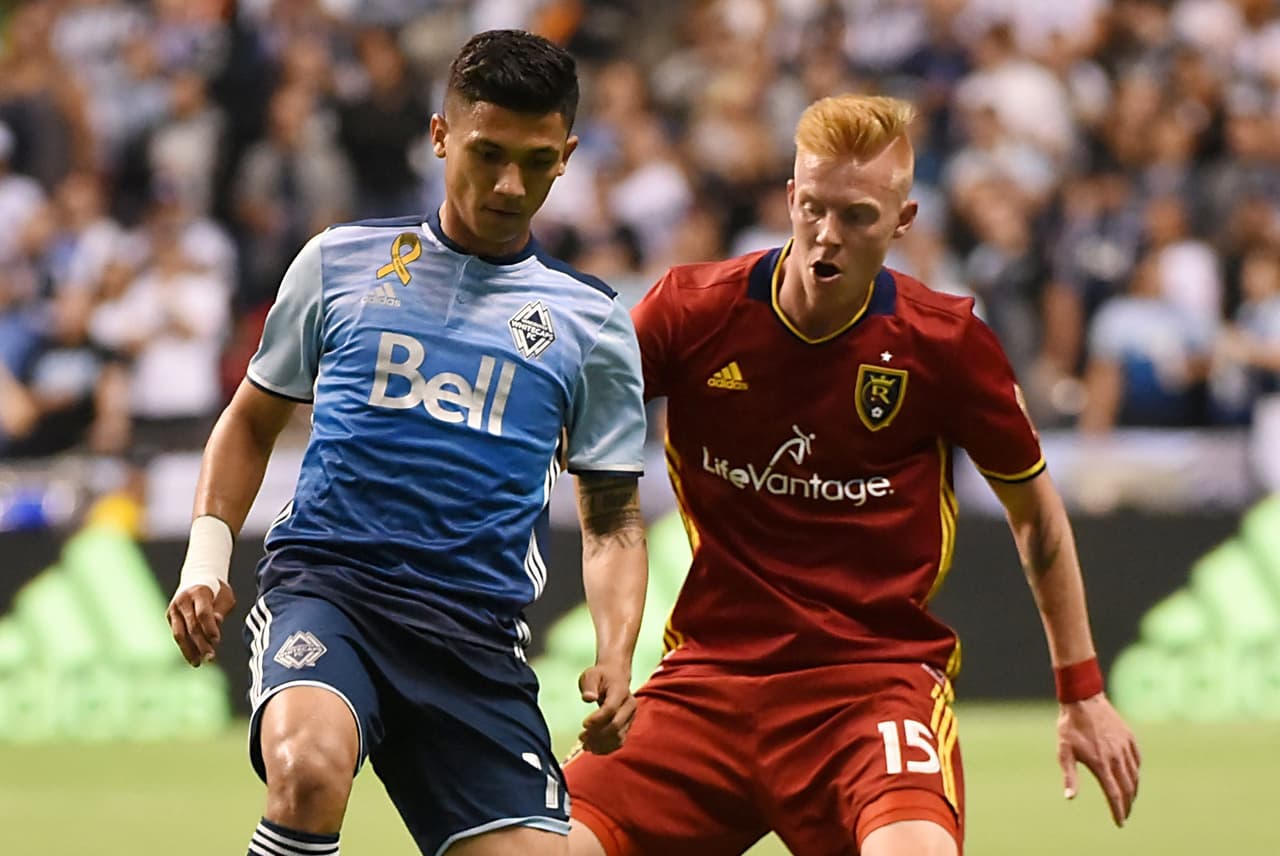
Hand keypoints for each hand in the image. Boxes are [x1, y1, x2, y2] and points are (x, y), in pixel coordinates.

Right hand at [167, 581, 235, 666]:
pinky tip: (193, 657)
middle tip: (210, 658)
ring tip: (198, 663)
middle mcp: (183, 600)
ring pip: (179, 633)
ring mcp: (174, 608)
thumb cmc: (217, 591)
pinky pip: (177, 634)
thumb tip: (217, 623)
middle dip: (201, 644)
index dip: (210, 628)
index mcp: (199, 592)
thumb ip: (221, 610)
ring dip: (189, 650)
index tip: (217, 641)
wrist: (198, 579)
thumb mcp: (225, 597)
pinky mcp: (170, 616)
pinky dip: (185, 646)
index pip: (203, 613)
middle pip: (191, 626)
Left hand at [577, 662, 635, 754]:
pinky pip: (619, 741)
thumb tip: (588, 698)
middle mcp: (630, 705)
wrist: (615, 676)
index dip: (597, 719)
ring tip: (585, 746)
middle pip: (616, 725)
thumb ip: (589, 686)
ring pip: (618, 736)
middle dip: (597, 734)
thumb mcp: (591, 675)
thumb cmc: (601, 676)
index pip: (611, 709)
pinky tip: (593, 748)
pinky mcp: (628, 725)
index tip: (583, 724)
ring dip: (601, 744)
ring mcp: (630, 717)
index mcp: (621, 690)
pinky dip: (607, 748)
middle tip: (581, 737)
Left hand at [1057, 693, 1140, 825]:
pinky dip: (1136, 772)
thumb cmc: (1070, 727)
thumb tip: (1070, 797)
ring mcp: (1125, 747)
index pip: (1114, 794)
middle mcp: (1116, 757)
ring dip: (1133, 790)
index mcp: (1101, 763)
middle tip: (1125, 814)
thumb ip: (1069, 775)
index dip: (1118, 810)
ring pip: (1135, 775)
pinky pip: (1137, 760)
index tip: (1120, 822)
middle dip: (1128, 804)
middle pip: (1128, 788)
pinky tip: (1133, 776)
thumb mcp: (1064, 751)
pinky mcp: (1129, 738)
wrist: (1083, 699)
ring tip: (1129, 799)